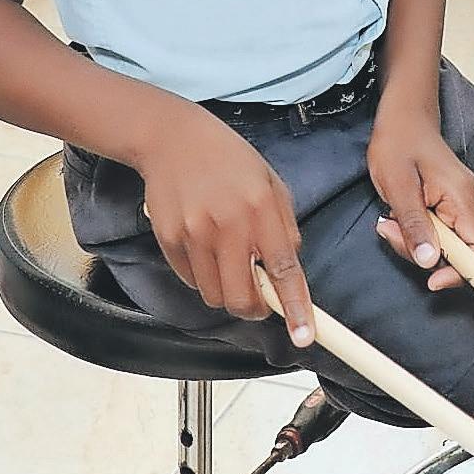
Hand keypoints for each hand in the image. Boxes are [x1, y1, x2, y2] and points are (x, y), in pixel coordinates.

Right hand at [139, 102, 314, 346]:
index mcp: (260, 207)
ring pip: (214, 296)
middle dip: (254, 308)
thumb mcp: (270, 181)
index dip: (294, 306)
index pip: (283, 268)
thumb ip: (283, 225)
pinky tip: (205, 247)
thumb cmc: (227, 157)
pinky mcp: (170, 240)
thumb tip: (287, 268)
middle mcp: (227, 224)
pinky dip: (203, 277)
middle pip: (241, 299)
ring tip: (228, 260)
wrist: (173, 139)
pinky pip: (191, 281)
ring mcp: (195, 234)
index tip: (303, 334)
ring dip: (227, 291)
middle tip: (258, 297)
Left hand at [367, 105, 473, 290]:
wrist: (405, 118)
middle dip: (424, 253)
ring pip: (451, 246)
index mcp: (465, 197)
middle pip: (462, 253)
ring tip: (391, 218)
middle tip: (390, 229)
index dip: (460, 274)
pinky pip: (446, 235)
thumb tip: (429, 263)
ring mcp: (470, 204)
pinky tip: (403, 216)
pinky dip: (422, 234)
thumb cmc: (399, 143)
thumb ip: (414, 225)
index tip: (430, 280)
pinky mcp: (460, 207)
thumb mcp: (397, 185)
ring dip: (418, 242)